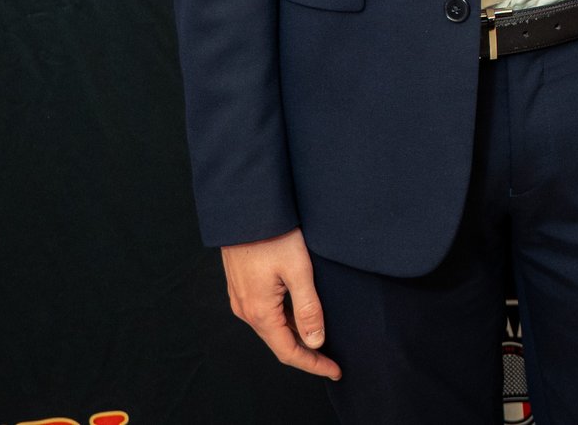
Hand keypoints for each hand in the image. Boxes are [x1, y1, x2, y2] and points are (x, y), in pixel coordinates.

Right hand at [221, 228, 339, 378]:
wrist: (245, 208)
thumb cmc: (274, 235)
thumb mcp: (299, 270)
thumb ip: (308, 307)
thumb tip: (315, 341)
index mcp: (260, 312)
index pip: (289, 352)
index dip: (313, 364)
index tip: (336, 370)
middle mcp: (246, 310)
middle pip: (279, 343)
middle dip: (307, 354)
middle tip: (333, 359)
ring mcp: (241, 299)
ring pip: (272, 329)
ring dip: (296, 338)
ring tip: (322, 339)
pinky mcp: (242, 286)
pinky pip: (266, 314)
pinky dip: (285, 322)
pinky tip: (302, 316)